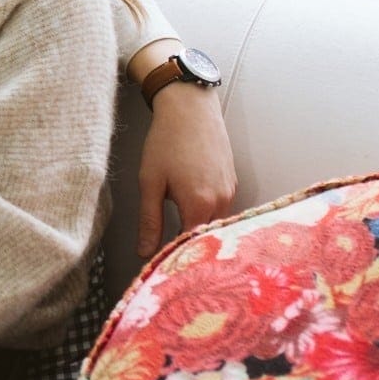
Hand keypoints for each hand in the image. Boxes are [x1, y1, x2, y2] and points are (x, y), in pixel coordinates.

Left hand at [135, 81, 236, 256]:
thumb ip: (150, 221)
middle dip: (191, 251)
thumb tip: (145, 253)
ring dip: (201, 233)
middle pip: (208, 238)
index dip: (178, 260)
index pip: (192, 246)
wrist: (190, 108)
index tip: (164, 271)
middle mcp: (222, 201)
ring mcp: (231, 191)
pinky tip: (194, 217)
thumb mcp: (150, 182)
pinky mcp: (232, 182)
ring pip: (218, 225)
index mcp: (199, 203)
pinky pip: (223, 210)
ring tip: (181, 242)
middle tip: (172, 262)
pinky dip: (210, 218)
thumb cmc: (166, 141)